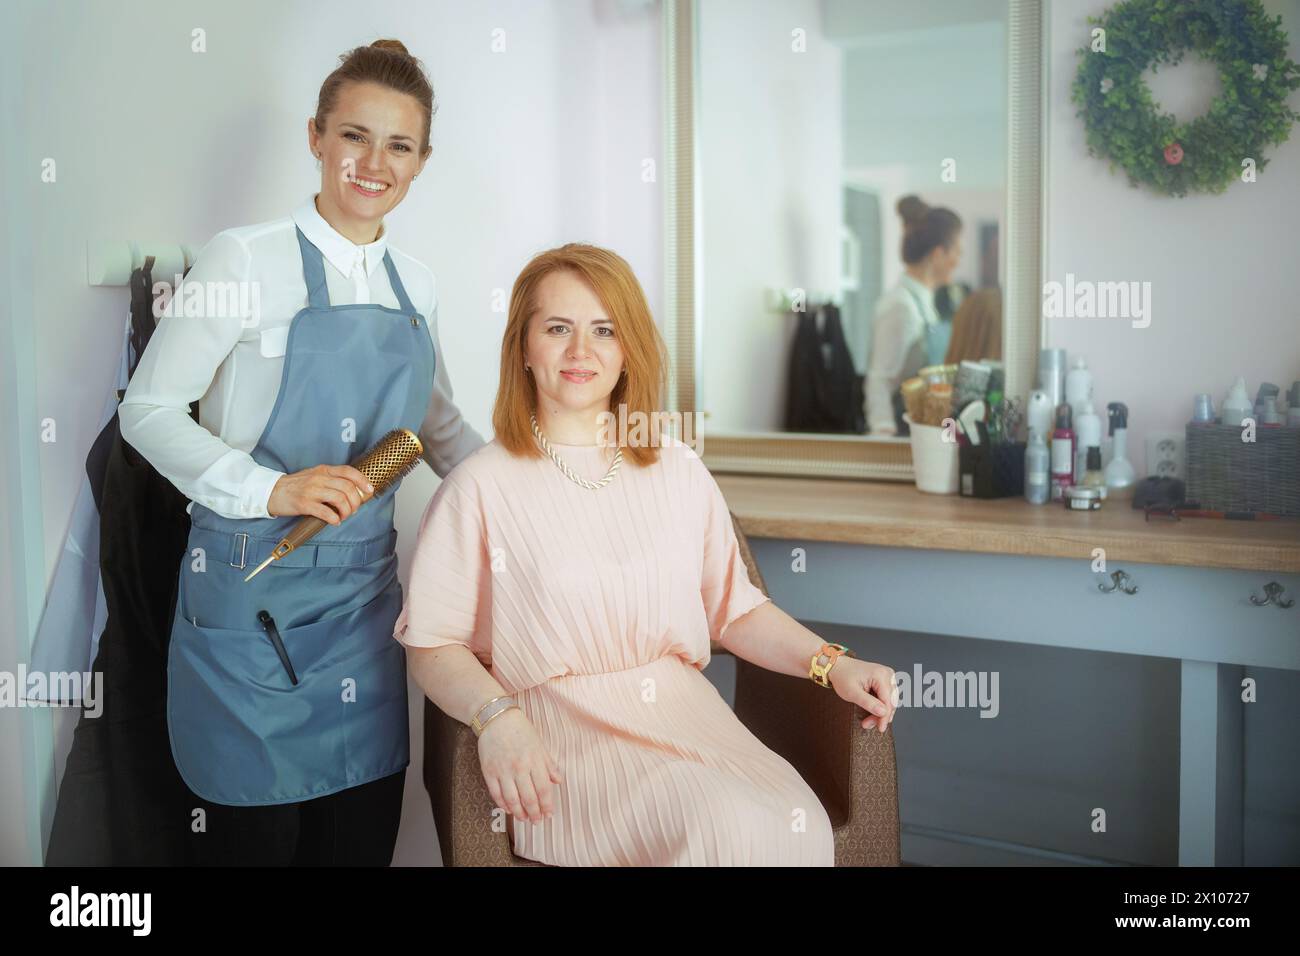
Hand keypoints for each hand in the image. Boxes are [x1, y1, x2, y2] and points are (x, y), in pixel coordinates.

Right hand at [267, 464, 373, 523]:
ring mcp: (311, 490)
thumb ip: (332, 480)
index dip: (363, 481)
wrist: (272, 491)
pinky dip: (334, 519)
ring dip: (346, 511)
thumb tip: (353, 492)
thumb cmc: (296, 486)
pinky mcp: (304, 503)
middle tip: (353, 511)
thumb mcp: (315, 476)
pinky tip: (335, 521)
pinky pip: (325, 512)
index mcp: (324, 470)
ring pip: (339, 499)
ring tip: (343, 516)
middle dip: (355, 502)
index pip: (349, 472)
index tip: (369, 491)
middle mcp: (319, 478)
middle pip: (347, 488)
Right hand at [477, 708, 562, 823]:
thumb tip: (558, 781)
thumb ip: (549, 764)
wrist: (496, 717)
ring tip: (524, 819)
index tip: (549, 814)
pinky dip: (503, 804)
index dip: (547, 805)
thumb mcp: (539, 744)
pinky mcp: (489, 771)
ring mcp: (503, 770)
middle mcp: (519, 767)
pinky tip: (509, 809)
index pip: (543, 789)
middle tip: (537, 821)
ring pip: (512, 799)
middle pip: (529, 797)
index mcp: (534, 760)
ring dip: (519, 812)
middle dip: (534, 813)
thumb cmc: (521, 730)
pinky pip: (496, 793)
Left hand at [829, 657, 895, 732]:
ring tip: (868, 720)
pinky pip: (887, 697)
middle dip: (881, 716)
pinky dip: (880, 706)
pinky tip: (871, 712)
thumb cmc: (843, 676)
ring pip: (890, 701)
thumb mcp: (852, 692)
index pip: (888, 701)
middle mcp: (888, 674)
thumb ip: (868, 703)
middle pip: (891, 702)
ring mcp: (888, 676)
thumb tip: (883, 712)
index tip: (880, 728)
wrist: (838, 666)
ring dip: (880, 713)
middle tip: (867, 724)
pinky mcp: (885, 680)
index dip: (885, 717)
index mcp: (881, 675)